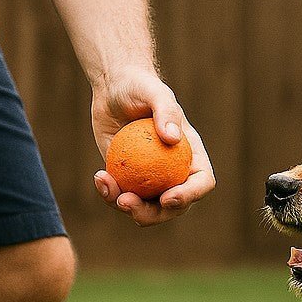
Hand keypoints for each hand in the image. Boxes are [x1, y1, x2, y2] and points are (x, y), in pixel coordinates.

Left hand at [91, 68, 215, 226]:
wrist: (114, 90)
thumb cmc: (140, 87)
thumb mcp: (154, 92)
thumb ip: (166, 111)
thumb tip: (172, 138)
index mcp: (191, 156)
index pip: (202, 182)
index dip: (189, 195)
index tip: (167, 197)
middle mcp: (175, 172)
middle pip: (175, 206)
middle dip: (154, 214)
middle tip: (128, 204)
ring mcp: (152, 179)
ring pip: (147, 208)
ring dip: (127, 207)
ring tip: (106, 186)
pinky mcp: (128, 179)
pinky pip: (122, 195)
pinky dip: (110, 192)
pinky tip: (99, 177)